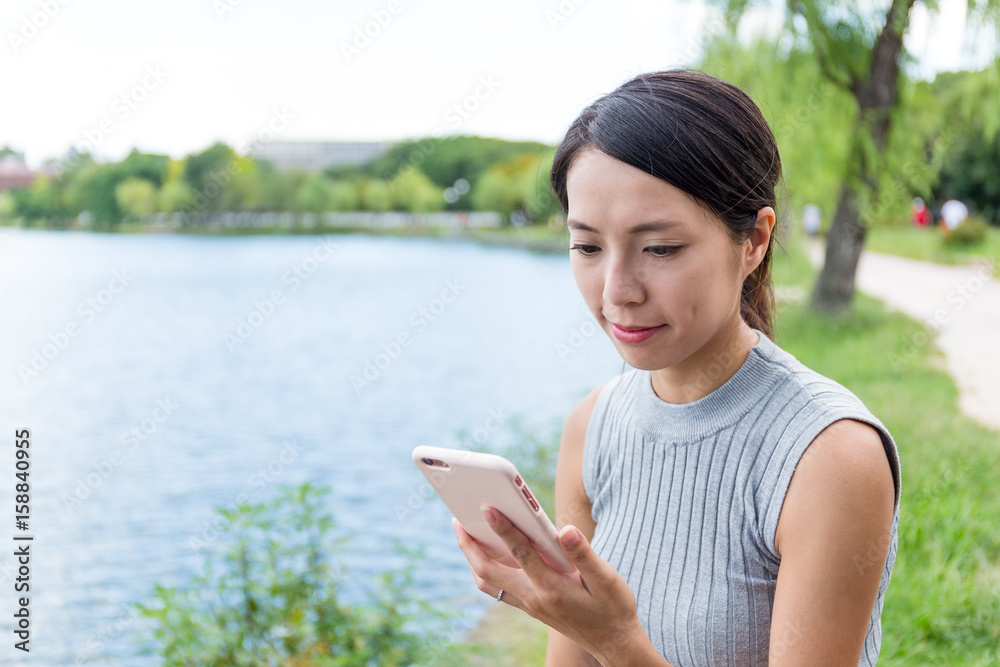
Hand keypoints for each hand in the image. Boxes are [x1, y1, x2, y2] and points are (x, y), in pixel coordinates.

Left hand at [452, 505, 650, 663]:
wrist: (613, 643)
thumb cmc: (613, 607)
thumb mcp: (607, 579)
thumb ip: (584, 554)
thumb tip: (565, 530)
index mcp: (552, 588)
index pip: (520, 553)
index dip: (502, 529)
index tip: (487, 507)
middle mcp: (534, 598)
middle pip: (488, 571)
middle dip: (469, 545)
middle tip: (456, 518)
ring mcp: (528, 604)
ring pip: (487, 582)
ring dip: (472, 558)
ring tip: (464, 531)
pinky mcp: (529, 606)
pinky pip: (496, 588)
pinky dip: (485, 569)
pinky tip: (486, 551)